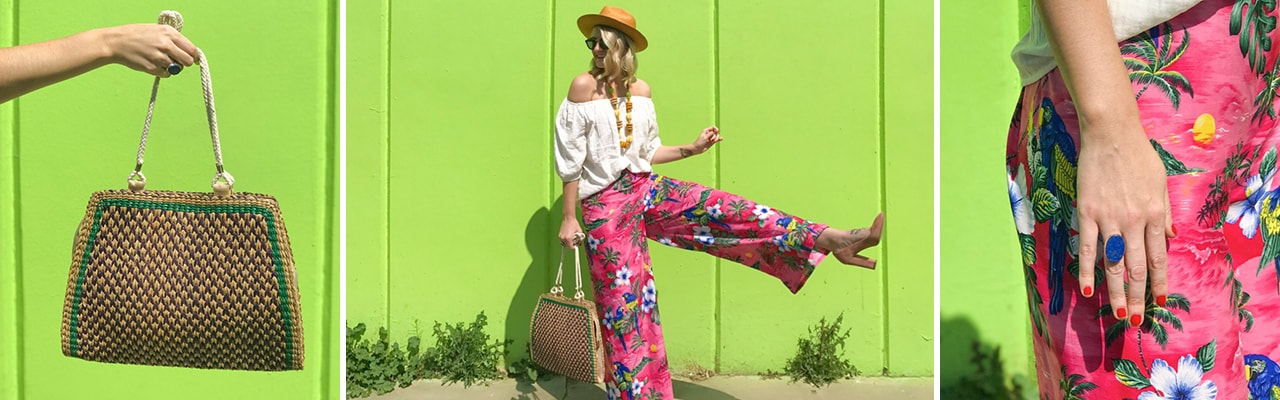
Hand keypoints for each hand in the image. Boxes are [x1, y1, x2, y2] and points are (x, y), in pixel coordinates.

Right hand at [99, 24, 197, 76]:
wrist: (116, 42)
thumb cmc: (137, 35)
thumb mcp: (157, 30)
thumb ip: (173, 38)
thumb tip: (189, 50)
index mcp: (169, 33)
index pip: (191, 49)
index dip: (194, 56)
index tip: (194, 59)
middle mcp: (166, 45)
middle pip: (188, 61)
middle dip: (184, 63)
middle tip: (176, 61)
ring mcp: (159, 57)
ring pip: (177, 69)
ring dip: (171, 67)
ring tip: (159, 59)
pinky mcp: (152, 68)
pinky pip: (166, 74)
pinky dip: (163, 72)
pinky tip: (154, 64)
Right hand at [559, 217, 584, 247]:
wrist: (568, 218)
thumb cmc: (574, 224)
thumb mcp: (579, 231)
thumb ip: (580, 239)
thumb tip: (579, 244)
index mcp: (568, 238)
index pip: (571, 247)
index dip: (574, 247)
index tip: (576, 246)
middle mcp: (563, 238)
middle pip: (568, 246)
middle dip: (572, 244)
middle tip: (575, 239)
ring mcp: (561, 237)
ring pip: (565, 243)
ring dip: (569, 242)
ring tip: (572, 236)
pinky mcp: (559, 235)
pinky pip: (563, 240)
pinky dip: (566, 239)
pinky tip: (569, 234)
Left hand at [692, 126, 722, 153]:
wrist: (697, 149)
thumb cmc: (699, 142)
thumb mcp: (705, 137)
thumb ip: (711, 133)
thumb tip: (716, 130)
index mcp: (706, 131)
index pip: (713, 127)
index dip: (716, 129)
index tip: (716, 131)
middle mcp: (709, 134)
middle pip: (716, 132)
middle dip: (715, 135)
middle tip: (711, 140)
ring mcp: (711, 138)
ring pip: (717, 136)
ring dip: (716, 138)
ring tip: (713, 141)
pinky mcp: (712, 142)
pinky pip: (717, 140)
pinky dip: (719, 139)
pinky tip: (721, 139)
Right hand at [1076, 126, 1173, 326]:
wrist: (1111, 135)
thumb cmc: (1138, 155)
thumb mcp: (1161, 184)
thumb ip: (1165, 215)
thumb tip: (1170, 239)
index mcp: (1155, 214)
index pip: (1158, 257)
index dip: (1159, 282)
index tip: (1159, 301)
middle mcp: (1134, 221)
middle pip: (1137, 267)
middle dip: (1138, 297)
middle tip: (1135, 319)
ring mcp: (1110, 218)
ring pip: (1113, 262)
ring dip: (1116, 291)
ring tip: (1117, 313)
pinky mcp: (1088, 213)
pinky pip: (1087, 247)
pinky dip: (1087, 269)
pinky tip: (1087, 288)